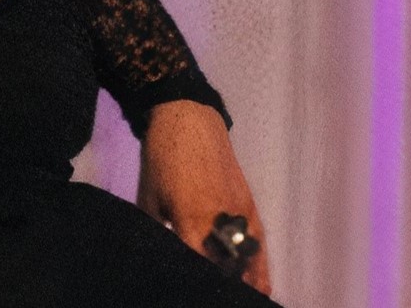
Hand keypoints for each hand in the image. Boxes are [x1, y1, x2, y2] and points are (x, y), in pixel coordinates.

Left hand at [136, 101, 271, 296]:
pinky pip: (259, 243)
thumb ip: (158, 232)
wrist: (188, 119)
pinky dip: (260, 267)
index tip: (195, 291)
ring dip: (244, 281)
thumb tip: (161, 255)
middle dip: (222, 283)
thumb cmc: (161, 159)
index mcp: (190, 222)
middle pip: (226, 269)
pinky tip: (262, 287)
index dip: (198, 281)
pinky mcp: (249, 203)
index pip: (198, 266)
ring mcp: (239, 212)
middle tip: (213, 292)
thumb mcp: (148, 200)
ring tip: (244, 298)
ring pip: (247, 260)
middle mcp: (220, 221)